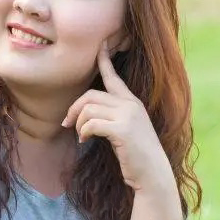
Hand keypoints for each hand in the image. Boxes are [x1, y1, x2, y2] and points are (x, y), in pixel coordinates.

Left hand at [62, 45, 174, 193]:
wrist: (152, 175)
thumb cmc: (136, 156)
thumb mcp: (125, 131)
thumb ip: (111, 118)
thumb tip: (84, 115)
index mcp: (132, 102)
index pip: (114, 77)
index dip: (105, 60)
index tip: (100, 44)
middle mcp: (131, 104)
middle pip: (91, 95)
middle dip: (74, 108)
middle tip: (67, 124)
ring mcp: (128, 115)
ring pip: (89, 109)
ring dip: (79, 124)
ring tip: (81, 136)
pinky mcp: (123, 129)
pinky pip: (91, 123)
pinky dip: (83, 131)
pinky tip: (85, 140)